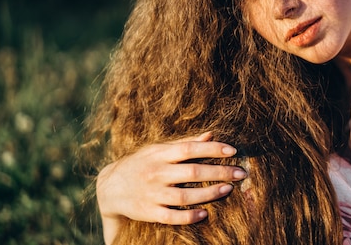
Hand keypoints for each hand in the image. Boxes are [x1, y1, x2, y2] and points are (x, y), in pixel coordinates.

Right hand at [97, 132, 246, 242]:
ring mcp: (153, 193)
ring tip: (228, 189)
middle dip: (220, 172)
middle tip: (240, 173)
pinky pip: (171, 216)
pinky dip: (189, 216)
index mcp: (160, 154)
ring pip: (185, 195)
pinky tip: (204, 213)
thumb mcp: (158, 149)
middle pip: (193, 172)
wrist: (109, 188)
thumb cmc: (141, 164)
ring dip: (209, 193)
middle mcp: (157, 172)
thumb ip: (185, 143)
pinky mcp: (149, 212)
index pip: (190, 148)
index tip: (233, 151)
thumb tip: (211, 134)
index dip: (212, 149)